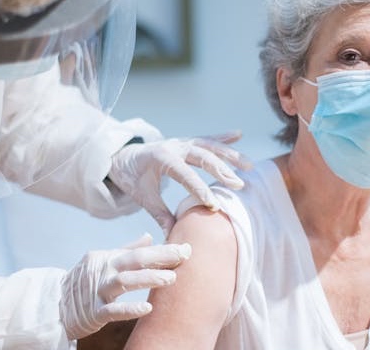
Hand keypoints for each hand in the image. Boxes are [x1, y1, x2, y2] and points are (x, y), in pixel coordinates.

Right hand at [60, 234, 190, 339]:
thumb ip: (126, 250)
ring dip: (148, 279)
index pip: (139, 252)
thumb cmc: (85, 281)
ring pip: (124, 282)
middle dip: (160, 257)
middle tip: (184, 256)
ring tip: (171, 279)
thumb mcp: (104, 261)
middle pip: (134, 261)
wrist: (55, 304)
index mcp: (108, 258)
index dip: (163, 250)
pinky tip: (148, 308)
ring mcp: (97, 291)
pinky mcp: (93, 312)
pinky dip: (130, 309)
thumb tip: (149, 236)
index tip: (186, 248)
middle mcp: (103, 271)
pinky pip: (112, 310)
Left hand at [108, 131, 252, 233]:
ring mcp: (181, 142)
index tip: (213, 205)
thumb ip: (159, 214)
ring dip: (229, 155)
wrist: (122, 156)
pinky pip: (207, 139)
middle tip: (238, 185)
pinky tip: (239, 134)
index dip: (199, 189)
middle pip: (201, 156)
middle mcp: (174, 146)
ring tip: (248, 166)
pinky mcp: (186, 142)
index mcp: (160, 158)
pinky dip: (223, 138)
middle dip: (221, 170)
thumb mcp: (142, 196)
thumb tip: (173, 235)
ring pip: (209, 146)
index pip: (183, 174)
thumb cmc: (132, 177)